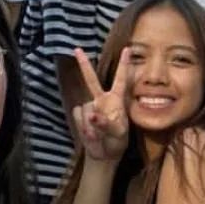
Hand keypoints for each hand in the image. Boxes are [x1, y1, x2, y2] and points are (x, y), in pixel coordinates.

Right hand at [70, 47, 130, 161]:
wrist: (104, 154)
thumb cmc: (117, 141)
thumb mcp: (118, 134)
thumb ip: (106, 124)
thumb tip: (91, 115)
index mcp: (117, 100)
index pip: (121, 80)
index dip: (124, 65)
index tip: (127, 49)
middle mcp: (102, 100)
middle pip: (91, 80)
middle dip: (84, 65)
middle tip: (77, 49)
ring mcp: (90, 107)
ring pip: (86, 109)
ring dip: (92, 125)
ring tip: (100, 135)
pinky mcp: (81, 115)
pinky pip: (79, 116)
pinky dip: (84, 127)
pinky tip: (90, 134)